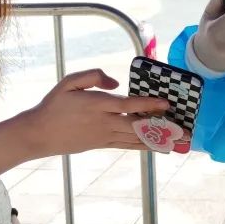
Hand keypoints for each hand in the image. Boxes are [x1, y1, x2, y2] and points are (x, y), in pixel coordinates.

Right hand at [18, 69, 168, 157]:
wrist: (39, 134)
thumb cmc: (53, 105)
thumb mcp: (68, 82)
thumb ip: (93, 76)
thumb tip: (115, 82)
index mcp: (97, 105)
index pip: (129, 105)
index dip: (149, 104)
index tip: (167, 103)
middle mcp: (104, 122)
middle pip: (139, 125)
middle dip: (163, 127)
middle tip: (185, 129)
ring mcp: (104, 136)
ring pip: (135, 138)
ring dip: (158, 139)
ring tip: (179, 141)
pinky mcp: (102, 144)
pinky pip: (127, 145)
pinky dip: (143, 146)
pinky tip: (157, 147)